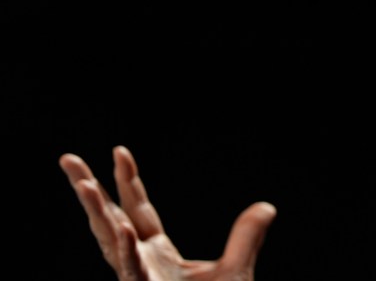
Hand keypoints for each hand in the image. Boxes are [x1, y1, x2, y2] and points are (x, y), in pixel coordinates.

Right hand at [59, 145, 275, 280]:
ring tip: (86, 184)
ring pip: (112, 243)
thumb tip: (266, 206)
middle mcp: (141, 266)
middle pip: (110, 219)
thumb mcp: (235, 270)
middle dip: (89, 189)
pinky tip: (122, 229)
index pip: (137, 210)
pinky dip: (127, 251)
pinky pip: (133, 274)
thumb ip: (246, 236)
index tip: (119, 150)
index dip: (127, 180)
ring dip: (98, 214)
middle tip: (67, 158)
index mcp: (157, 255)